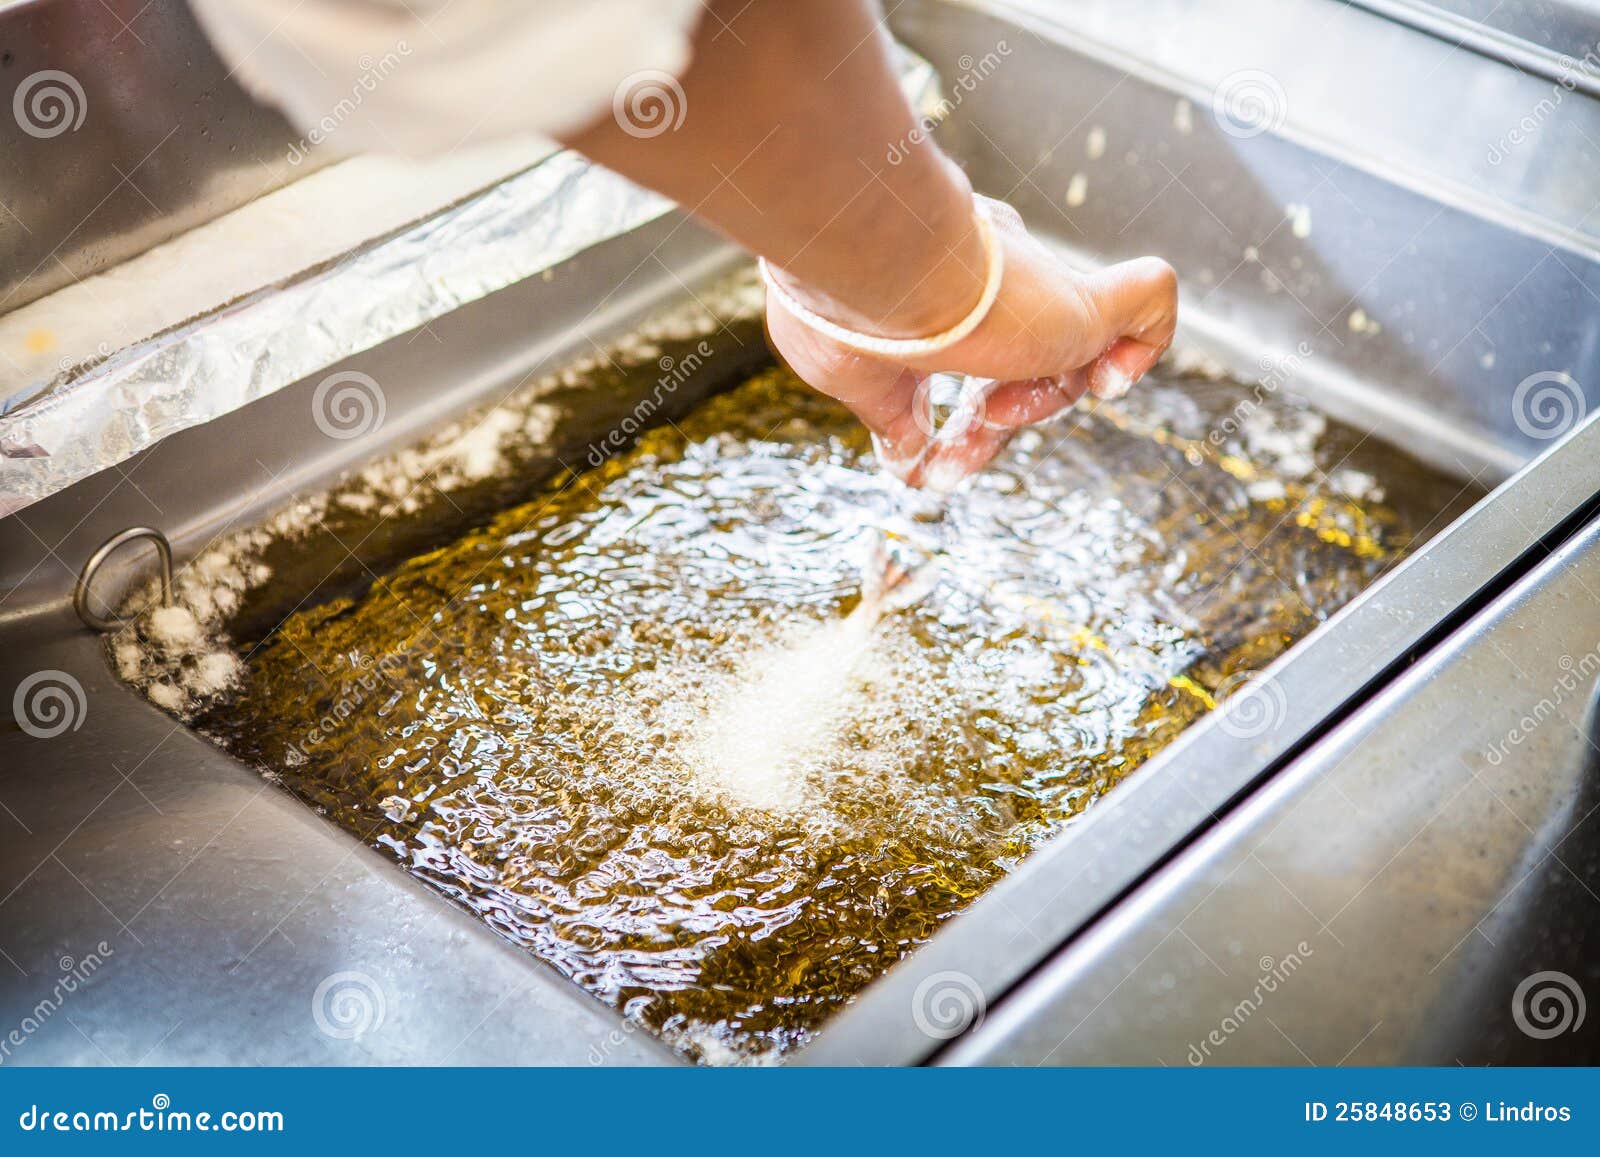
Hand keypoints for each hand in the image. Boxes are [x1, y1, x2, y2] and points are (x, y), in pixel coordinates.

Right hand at [764, 196, 1177, 488]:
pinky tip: (1107, 383)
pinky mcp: (1083, 304)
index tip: (924, 463)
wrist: (871, 262)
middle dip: (988, 427)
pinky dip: (1141, 350)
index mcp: (942, 289)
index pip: (974, 355)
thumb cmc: (845, 309)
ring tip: (990, 415)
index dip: (960, 418)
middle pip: (1021, 364)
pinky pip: (1147, 306)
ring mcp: (1042, 290)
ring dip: (1038, 406)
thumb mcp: (857, 374)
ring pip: (1073, 354)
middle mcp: (996, 281)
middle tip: (947, 467)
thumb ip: (891, 413)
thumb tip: (908, 460)